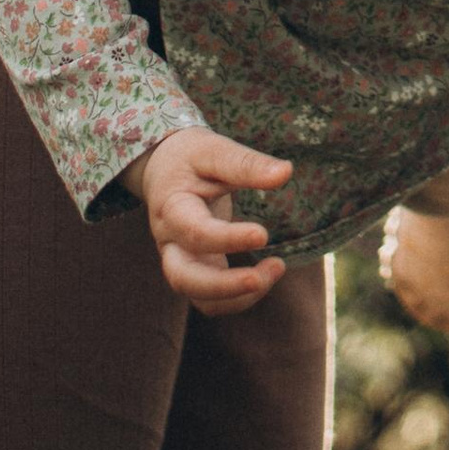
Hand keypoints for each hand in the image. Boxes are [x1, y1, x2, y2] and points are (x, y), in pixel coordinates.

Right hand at [133, 127, 290, 313]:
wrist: (164, 169)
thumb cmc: (190, 158)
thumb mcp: (213, 150)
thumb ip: (245, 163)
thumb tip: (284, 173)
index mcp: (171, 209)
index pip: (196, 233)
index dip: (228, 239)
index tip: (263, 234)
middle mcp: (170, 242)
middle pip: (184, 279)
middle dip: (224, 286)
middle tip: (261, 278)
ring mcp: (180, 260)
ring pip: (199, 298)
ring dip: (238, 296)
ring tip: (277, 268)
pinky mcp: (195, 270)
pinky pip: (212, 299)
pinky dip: (239, 297)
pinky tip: (266, 275)